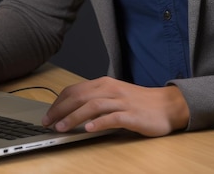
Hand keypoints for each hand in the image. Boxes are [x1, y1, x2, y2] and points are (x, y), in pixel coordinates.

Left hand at [42, 76, 189, 136]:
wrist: (166, 105)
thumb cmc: (139, 102)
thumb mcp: (115, 95)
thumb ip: (96, 99)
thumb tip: (72, 109)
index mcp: (105, 84)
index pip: (75, 89)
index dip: (59, 101)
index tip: (48, 114)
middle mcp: (111, 90)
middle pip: (80, 96)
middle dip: (61, 109)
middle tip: (48, 122)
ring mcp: (121, 102)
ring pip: (93, 105)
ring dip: (75, 117)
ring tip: (62, 127)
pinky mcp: (132, 115)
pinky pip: (112, 117)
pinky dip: (98, 122)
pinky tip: (88, 129)